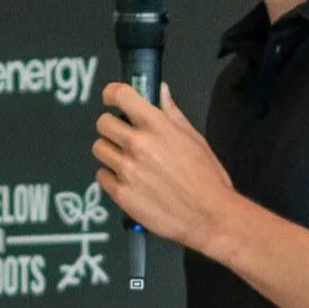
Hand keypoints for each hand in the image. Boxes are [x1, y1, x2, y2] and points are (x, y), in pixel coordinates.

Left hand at [94, 82, 241, 255]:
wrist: (209, 215)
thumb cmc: (207, 178)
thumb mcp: (194, 138)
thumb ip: (172, 113)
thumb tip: (161, 92)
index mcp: (157, 126)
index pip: (121, 95)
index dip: (112, 94)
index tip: (111, 98)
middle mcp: (138, 144)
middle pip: (103, 123)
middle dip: (112, 127)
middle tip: (123, 136)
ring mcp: (127, 169)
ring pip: (99, 149)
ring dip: (111, 152)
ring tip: (129, 162)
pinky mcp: (121, 193)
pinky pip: (102, 176)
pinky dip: (112, 176)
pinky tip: (129, 180)